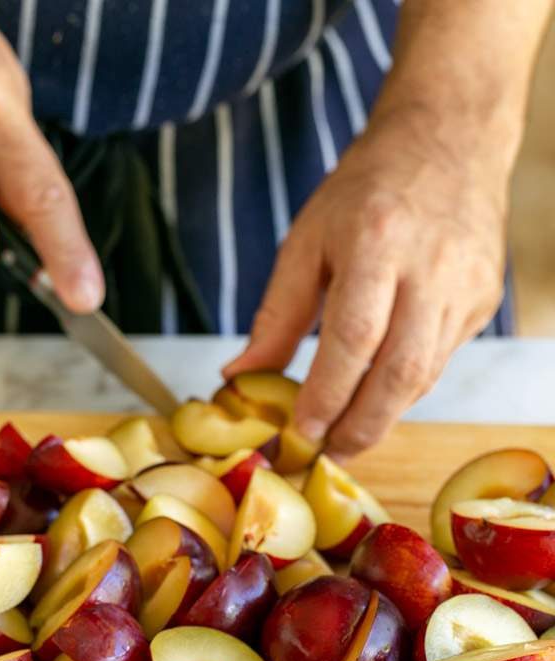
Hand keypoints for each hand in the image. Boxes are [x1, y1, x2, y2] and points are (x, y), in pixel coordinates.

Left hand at [224, 104, 508, 459]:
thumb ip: (276, 315)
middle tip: (325, 455)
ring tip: (343, 437)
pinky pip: (439, 362)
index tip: (300, 432)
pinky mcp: (484, 302)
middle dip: (360, 427)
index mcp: (377, 241)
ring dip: (382, 417)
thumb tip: (239, 378)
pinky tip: (375, 397)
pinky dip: (403, 389)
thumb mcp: (306, 240)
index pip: (354, 337)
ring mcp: (467, 287)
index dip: (327, 394)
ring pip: (425, 376)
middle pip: (400, 372)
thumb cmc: (366, 192)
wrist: (449, 142)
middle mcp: (431, 268)